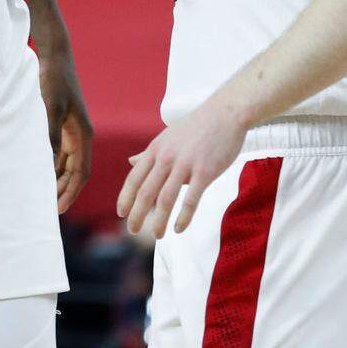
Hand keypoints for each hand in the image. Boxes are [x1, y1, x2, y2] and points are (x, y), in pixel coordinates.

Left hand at [38, 52, 93, 212]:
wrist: (54, 57)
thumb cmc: (53, 80)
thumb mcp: (49, 107)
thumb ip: (49, 134)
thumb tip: (48, 163)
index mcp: (83, 134)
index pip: (81, 172)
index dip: (71, 192)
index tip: (59, 209)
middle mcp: (79, 135)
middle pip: (75, 171)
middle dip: (63, 191)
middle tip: (47, 210)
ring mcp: (70, 130)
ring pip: (66, 163)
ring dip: (56, 180)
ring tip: (41, 197)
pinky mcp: (60, 124)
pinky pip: (58, 152)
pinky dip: (50, 165)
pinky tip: (37, 173)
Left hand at [116, 96, 245, 238]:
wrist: (225, 113)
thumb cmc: (197, 126)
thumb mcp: (168, 137)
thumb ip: (149, 153)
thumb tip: (131, 162)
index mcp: (156, 149)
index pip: (135, 178)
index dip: (126, 197)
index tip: (121, 214)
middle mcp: (167, 157)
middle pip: (146, 191)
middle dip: (137, 214)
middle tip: (133, 231)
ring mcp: (185, 164)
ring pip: (166, 198)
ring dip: (159, 220)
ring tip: (158, 235)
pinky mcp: (205, 171)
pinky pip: (191, 199)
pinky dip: (183, 217)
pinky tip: (179, 229)